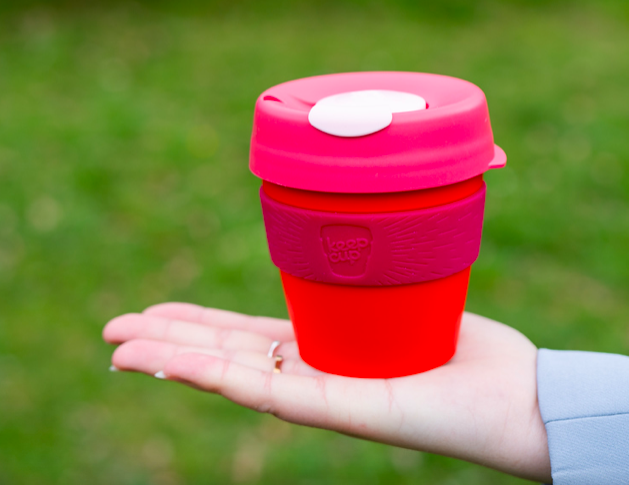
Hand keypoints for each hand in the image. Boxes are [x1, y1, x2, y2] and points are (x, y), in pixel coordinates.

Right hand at [104, 304, 551, 481]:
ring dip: (174, 362)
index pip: (243, 339)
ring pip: (234, 377)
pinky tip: (177, 368)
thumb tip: (366, 215)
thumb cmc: (472, 351)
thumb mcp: (411, 297)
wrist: (519, 400)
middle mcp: (314, 376)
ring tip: (120, 350)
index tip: (148, 312)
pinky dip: (221, 379)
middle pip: (224, 358)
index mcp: (323, 350)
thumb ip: (378, 272)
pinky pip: (273, 393)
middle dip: (166, 344)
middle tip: (109, 332)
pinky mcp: (347, 412)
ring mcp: (325, 399)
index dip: (193, 326)